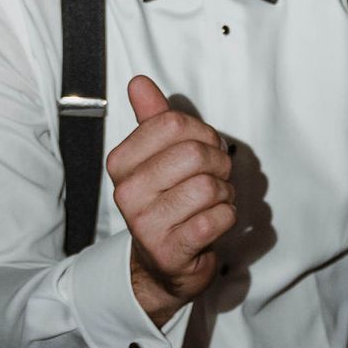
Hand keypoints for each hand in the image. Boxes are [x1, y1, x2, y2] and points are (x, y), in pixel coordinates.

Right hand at [106, 73, 234, 318]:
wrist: (164, 265)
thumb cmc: (167, 204)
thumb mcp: (157, 159)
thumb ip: (152, 120)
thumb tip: (139, 82)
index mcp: (121, 163)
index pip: (173, 124)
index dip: (202, 133)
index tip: (204, 149)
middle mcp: (127, 192)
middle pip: (194, 153)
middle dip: (218, 164)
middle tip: (216, 178)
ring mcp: (146, 224)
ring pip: (208, 186)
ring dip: (224, 193)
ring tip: (213, 203)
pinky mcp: (170, 251)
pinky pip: (216, 218)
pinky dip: (226, 217)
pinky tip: (214, 223)